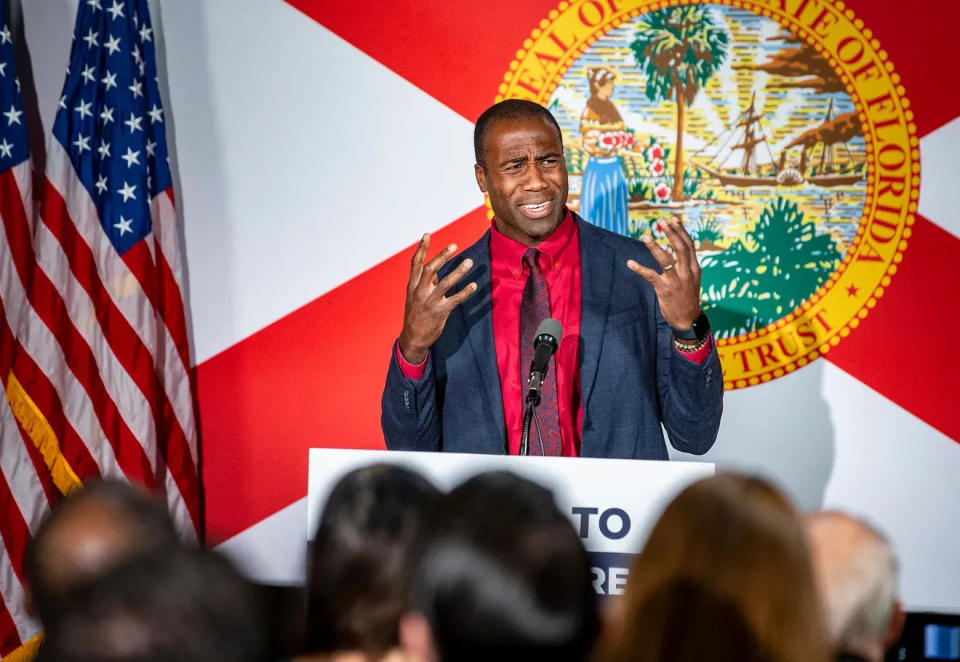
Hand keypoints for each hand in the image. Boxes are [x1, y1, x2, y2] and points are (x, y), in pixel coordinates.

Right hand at [398, 233, 477, 364]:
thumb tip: (436, 269)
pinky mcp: (440, 312)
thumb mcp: (415, 297)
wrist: (413, 338)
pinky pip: (455, 299)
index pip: (415, 263)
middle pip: (430, 269)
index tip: (427, 234)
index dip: (421, 248)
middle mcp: (419, 292)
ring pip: (445, 283)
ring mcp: (429, 302)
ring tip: (469, 262)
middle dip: (442, 256)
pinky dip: (465, 292)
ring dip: (458, 271)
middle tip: (454, 245)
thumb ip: (425, 283)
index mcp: (412, 286)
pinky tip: (474, 285)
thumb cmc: (416, 315)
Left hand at [626, 218, 701, 329]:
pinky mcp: (664, 289)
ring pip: (666, 260)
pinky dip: (639, 268)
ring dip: (655, 247)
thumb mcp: (692, 279)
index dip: (681, 231)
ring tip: (646, 236)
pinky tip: (630, 263)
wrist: (688, 319)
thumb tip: (676, 248)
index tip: (674, 219)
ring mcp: (676, 281)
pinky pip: (650, 276)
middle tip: (661, 221)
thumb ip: (686, 264)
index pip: (689, 245)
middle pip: (680, 248)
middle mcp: (687, 272)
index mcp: (694, 268)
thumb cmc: (687, 297)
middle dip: (671, 233)